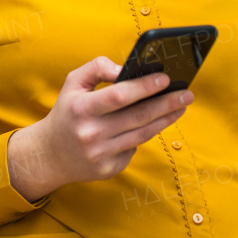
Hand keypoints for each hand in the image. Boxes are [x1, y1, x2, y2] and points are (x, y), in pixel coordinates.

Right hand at [7, 55, 192, 201]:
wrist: (50, 154)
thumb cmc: (67, 112)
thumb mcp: (73, 83)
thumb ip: (97, 67)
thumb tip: (125, 69)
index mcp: (81, 108)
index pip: (119, 95)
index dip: (144, 87)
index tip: (165, 78)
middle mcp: (91, 133)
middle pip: (138, 117)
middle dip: (166, 103)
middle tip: (187, 94)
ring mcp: (100, 154)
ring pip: (142, 135)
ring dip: (165, 119)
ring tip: (181, 107)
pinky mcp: (108, 169)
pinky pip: (133, 149)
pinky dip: (144, 135)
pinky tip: (154, 124)